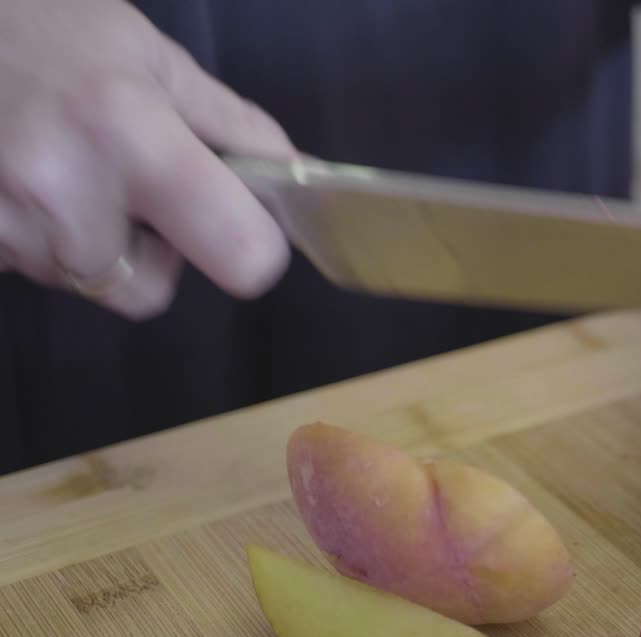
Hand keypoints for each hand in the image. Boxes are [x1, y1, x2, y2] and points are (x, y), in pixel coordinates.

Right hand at [0, 0, 296, 318]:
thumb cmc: (50, 28)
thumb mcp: (155, 59)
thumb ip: (235, 128)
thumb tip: (299, 179)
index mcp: (131, 137)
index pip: (237, 253)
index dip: (250, 248)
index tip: (241, 225)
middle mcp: (64, 191)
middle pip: (147, 291)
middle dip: (153, 253)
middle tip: (133, 188)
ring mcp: (6, 223)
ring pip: (86, 283)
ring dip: (90, 243)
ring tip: (69, 170)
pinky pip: (31, 268)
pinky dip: (41, 238)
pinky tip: (28, 179)